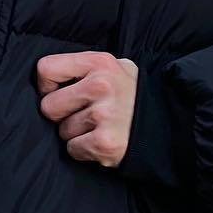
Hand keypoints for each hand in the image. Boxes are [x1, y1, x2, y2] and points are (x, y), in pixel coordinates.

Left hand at [36, 52, 138, 167]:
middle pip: (48, 106)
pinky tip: (101, 140)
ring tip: (99, 127)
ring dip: (75, 133)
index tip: (58, 93)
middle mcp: (101, 86)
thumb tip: (46, 78)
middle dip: (60, 114)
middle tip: (83, 114)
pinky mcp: (104, 142)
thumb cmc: (131, 95)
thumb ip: (83, 68)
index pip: (46, 69)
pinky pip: (72, 149)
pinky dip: (83, 150)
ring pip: (62, 130)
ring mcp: (103, 115)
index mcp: (99, 62)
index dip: (46, 85)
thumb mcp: (114, 67)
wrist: (166, 123)